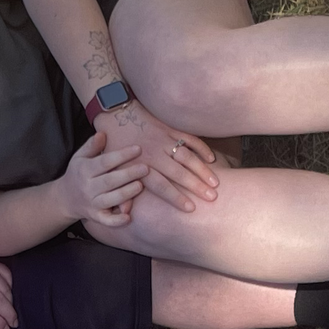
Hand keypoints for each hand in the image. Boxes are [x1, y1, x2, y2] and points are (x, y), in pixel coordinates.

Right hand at [56, 129, 143, 227]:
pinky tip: (128, 217)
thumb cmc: (78, 173)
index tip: (138, 149)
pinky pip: (107, 221)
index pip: (105, 162)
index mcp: (85, 170)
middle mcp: (88, 187)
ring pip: (110, 200)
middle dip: (128, 174)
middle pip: (110, 181)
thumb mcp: (80, 157)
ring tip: (140, 185)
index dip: (122, 155)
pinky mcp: (96, 217)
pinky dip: (117, 221)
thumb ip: (91, 146)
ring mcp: (92, 203)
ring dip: (126, 194)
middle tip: (146, 168)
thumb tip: (102, 133)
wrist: (65, 198)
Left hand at [96, 100, 218, 212]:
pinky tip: (211, 159)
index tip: (191, 208)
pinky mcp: (169, 129)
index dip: (176, 197)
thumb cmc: (115, 148)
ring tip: (215, 183)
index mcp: (140, 167)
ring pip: (186, 156)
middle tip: (212, 198)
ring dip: (202, 169)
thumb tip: (123, 213)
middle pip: (179, 173)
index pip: (161, 186)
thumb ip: (121, 190)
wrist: (115, 115)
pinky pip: (188, 138)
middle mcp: (154, 154)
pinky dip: (201, 147)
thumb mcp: (113, 170)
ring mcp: (163, 140)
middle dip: (196, 186)